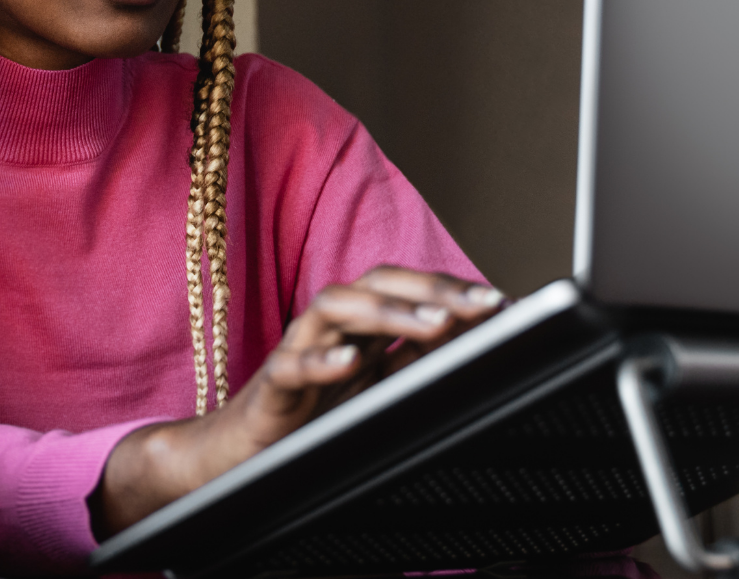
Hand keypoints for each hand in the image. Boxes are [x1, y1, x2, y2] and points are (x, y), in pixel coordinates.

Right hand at [95, 267, 502, 534]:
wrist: (239, 455)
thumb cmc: (310, 419)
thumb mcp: (375, 392)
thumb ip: (414, 366)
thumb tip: (475, 348)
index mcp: (358, 328)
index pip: (404, 288)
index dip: (450, 288)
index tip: (500, 301)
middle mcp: (328, 329)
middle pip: (374, 283)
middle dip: (431, 289)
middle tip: (483, 305)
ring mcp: (297, 351)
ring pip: (334, 309)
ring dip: (387, 312)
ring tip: (434, 324)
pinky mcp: (271, 386)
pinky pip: (291, 366)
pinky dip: (321, 361)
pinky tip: (351, 363)